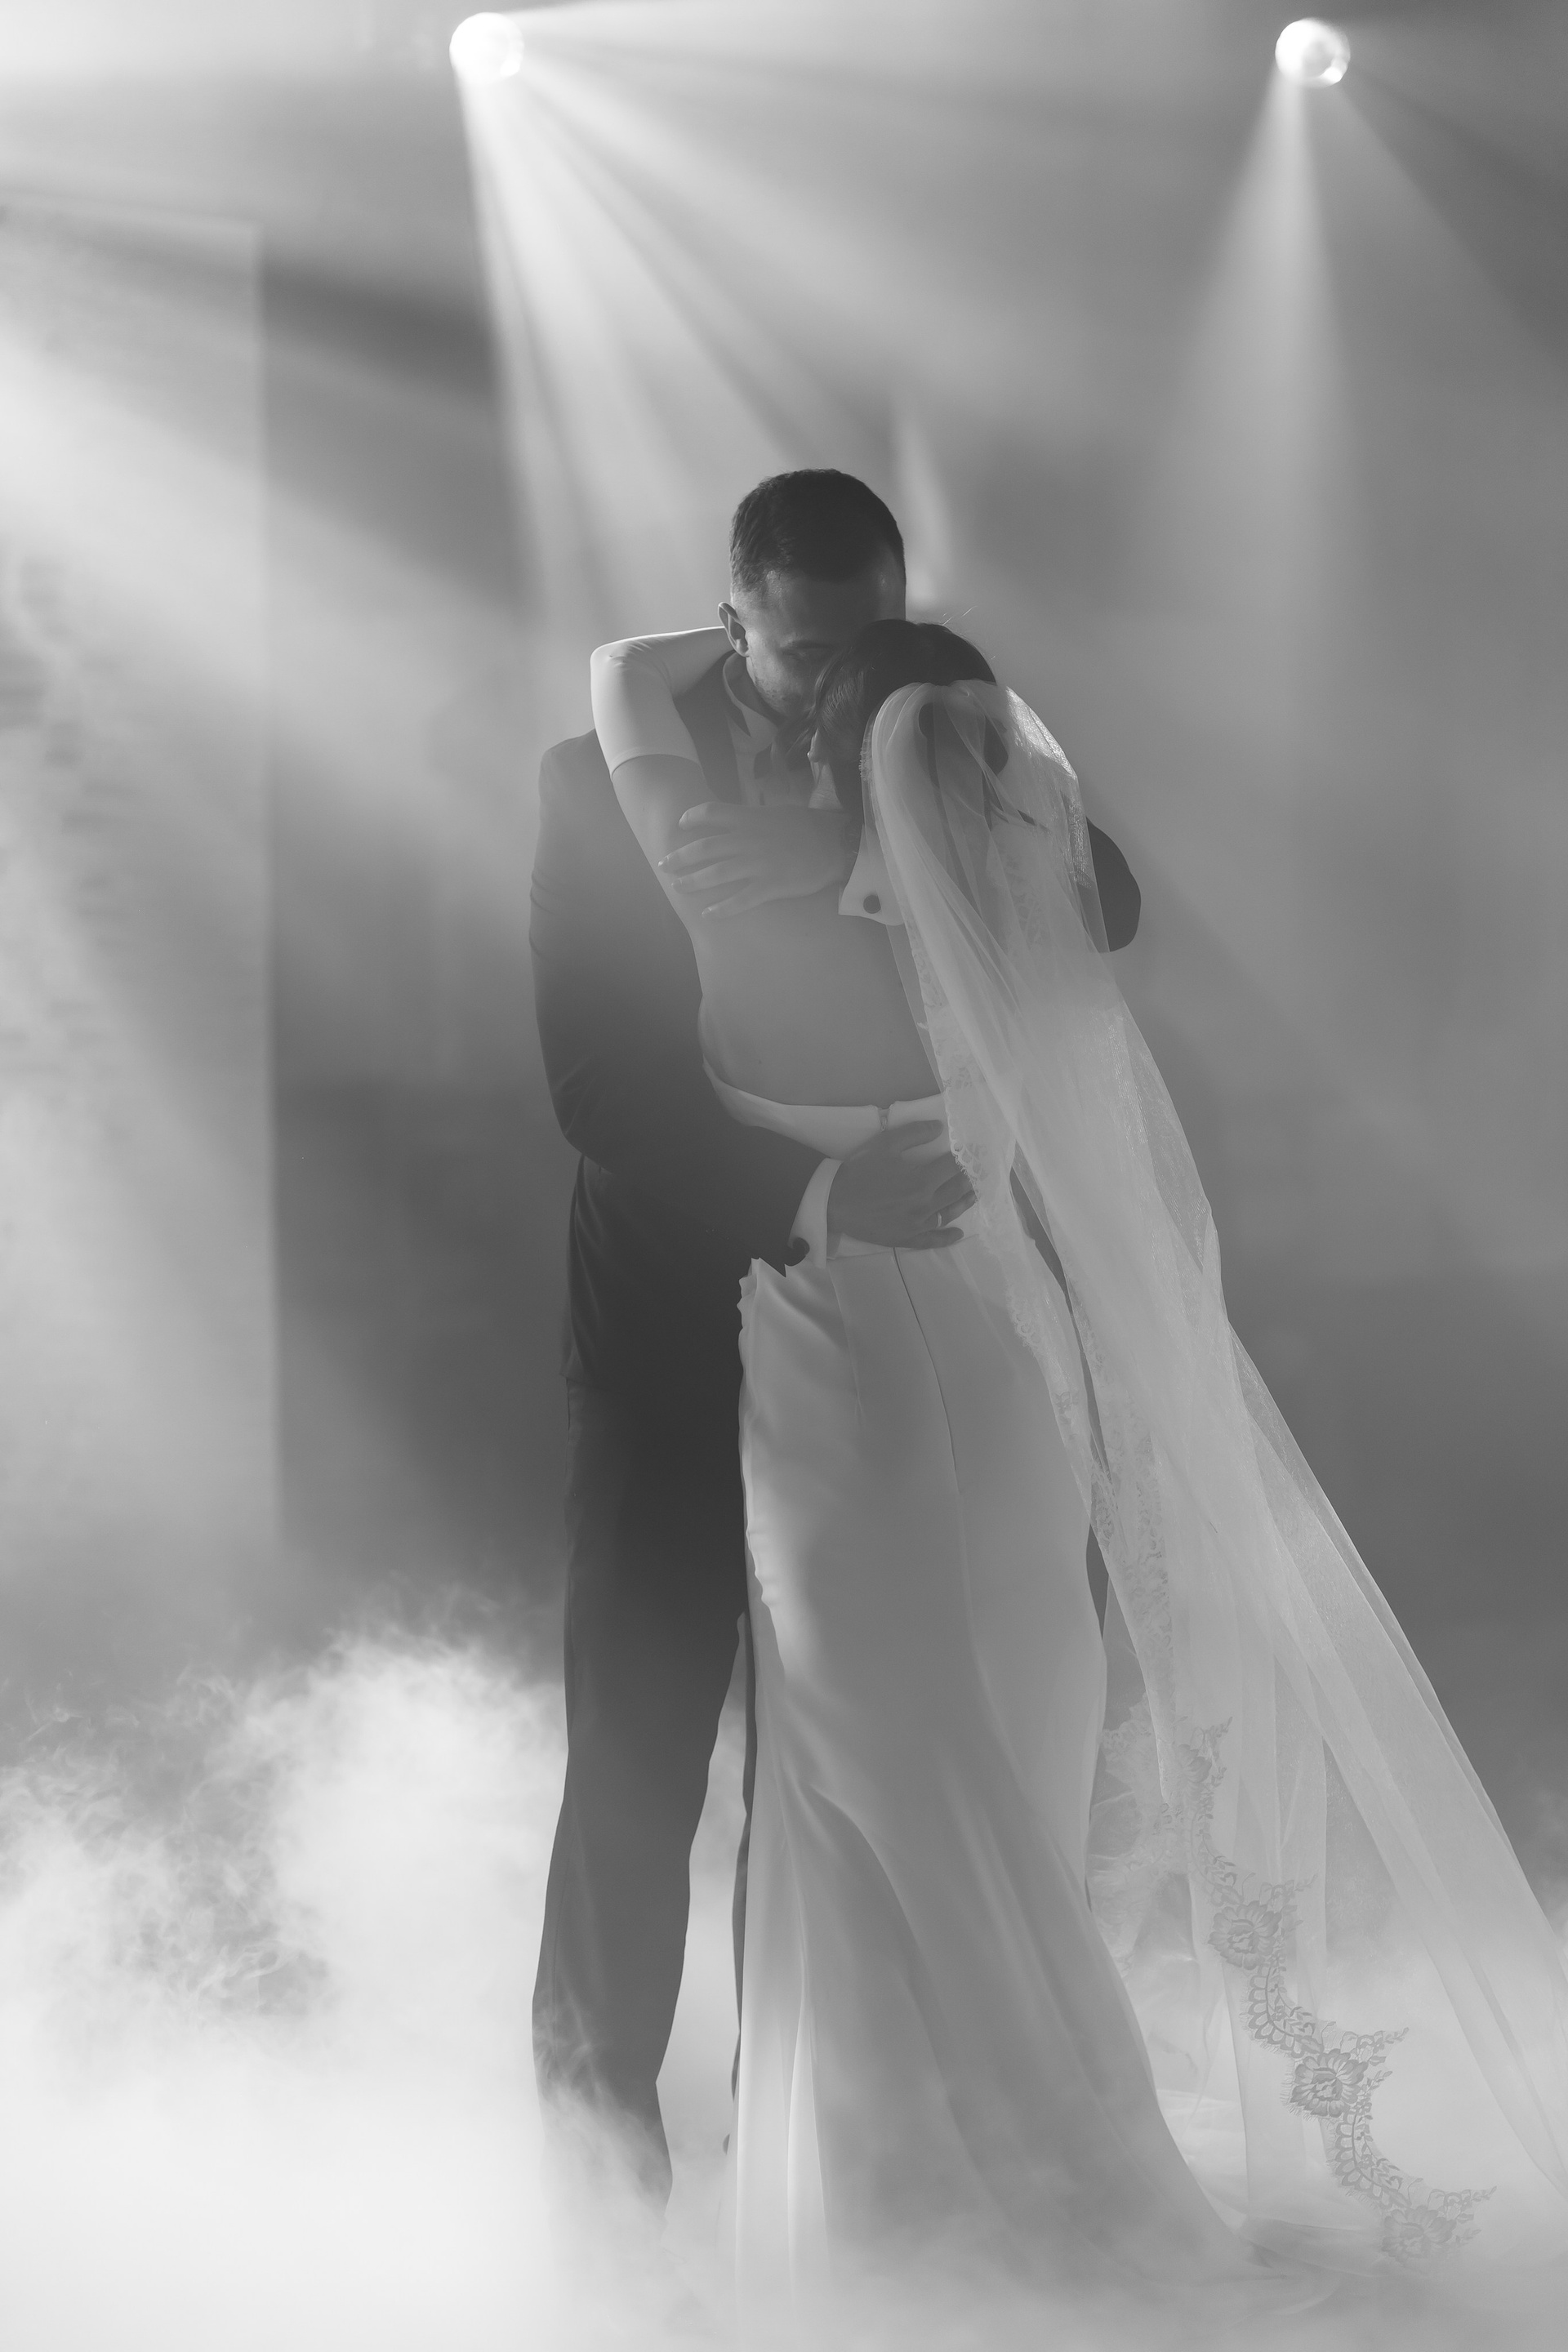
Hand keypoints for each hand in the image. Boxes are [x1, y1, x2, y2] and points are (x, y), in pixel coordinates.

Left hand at [658, 803, 853, 916]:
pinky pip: (739, 901)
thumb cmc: (808, 827)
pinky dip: (721, 909)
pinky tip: (707, 914)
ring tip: (678, 887)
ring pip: (715, 875)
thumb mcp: (777, 813)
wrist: (836, 845)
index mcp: (750, 819)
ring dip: (692, 882)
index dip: (692, 818)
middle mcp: (748, 841)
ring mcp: (757, 865)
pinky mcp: (769, 887)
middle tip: (665, 865)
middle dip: (680, 857)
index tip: (682, 826)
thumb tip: (734, 822)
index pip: (710, 812)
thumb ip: (752, 818)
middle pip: (704, 848)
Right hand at [827, 1122, 976, 1251]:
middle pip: (956, 1190)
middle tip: (981, 1171)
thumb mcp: (886, 1144)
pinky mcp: (907, 1237)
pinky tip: (958, 1233)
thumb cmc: (860, 1170)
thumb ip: (914, 1133)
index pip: (952, 1166)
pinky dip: (947, 1237)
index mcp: (922, 1180)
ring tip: (975, 1194)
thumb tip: (939, 1127)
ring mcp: (917, 1224)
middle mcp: (925, 1204)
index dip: (966, 1156)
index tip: (976, 1150)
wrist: (835, 1201)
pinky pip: (933, 1239)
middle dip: (970, 1179)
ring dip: (965, 1202)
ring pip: (949, 1213)